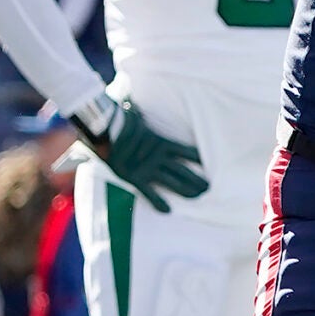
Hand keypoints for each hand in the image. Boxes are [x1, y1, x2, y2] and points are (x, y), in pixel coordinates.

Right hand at [72, 91, 208, 210]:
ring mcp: (148, 167)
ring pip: (173, 182)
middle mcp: (158, 156)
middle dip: (197, 180)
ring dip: (186, 191)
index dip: (197, 158)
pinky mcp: (135, 177)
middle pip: (183, 170)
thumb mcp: (135, 116)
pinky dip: (158, 203)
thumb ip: (138, 114)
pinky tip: (167, 211)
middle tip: (209, 189)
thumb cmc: (119, 121)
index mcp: (161, 141)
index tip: (209, 165)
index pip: (185, 151)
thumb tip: (134, 104)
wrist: (105, 128)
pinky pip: (149, 193)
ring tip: (198, 198)